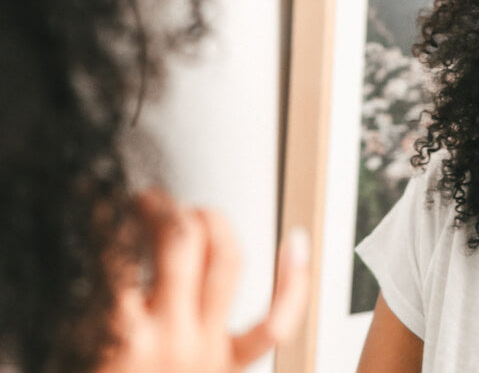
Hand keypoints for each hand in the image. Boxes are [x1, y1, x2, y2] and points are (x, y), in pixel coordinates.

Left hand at [99, 190, 309, 371]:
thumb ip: (198, 354)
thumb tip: (196, 312)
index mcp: (219, 368)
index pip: (278, 323)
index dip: (295, 278)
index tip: (296, 242)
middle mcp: (198, 348)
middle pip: (227, 259)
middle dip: (209, 219)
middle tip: (183, 209)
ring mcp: (162, 339)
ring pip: (184, 246)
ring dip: (165, 211)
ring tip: (142, 202)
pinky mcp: (117, 335)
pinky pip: (120, 266)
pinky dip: (111, 234)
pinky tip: (102, 220)